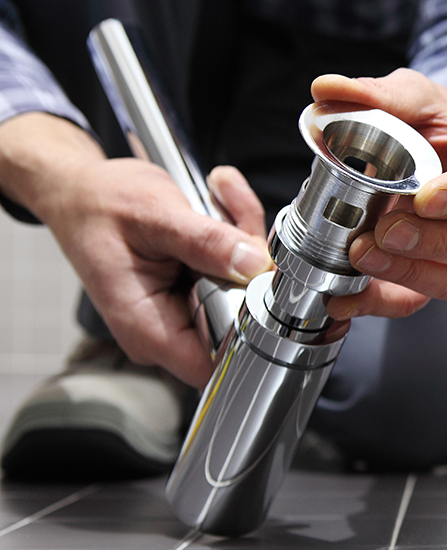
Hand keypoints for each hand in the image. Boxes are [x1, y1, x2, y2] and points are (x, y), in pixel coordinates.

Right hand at [0, 113, 272, 386]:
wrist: (81, 190)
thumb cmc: (98, 204)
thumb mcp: (153, 214)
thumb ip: (205, 241)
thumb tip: (253, 264)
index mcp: (148, 327)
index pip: (220, 360)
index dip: (252, 325)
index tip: (262, 279)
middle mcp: (169, 328)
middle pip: (243, 317)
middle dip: (251, 264)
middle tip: (236, 219)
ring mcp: (186, 310)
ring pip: (247, 288)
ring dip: (244, 238)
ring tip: (218, 199)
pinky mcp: (199, 290)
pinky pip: (239, 270)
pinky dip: (237, 233)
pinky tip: (217, 200)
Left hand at [310, 70, 446, 319]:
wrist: (439, 151)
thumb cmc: (442, 124)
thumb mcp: (419, 96)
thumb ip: (381, 95)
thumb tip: (328, 90)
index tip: (426, 199)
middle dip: (434, 244)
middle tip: (386, 230)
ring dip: (408, 273)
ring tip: (362, 254)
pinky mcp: (445, 277)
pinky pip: (422, 301)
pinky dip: (382, 301)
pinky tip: (346, 297)